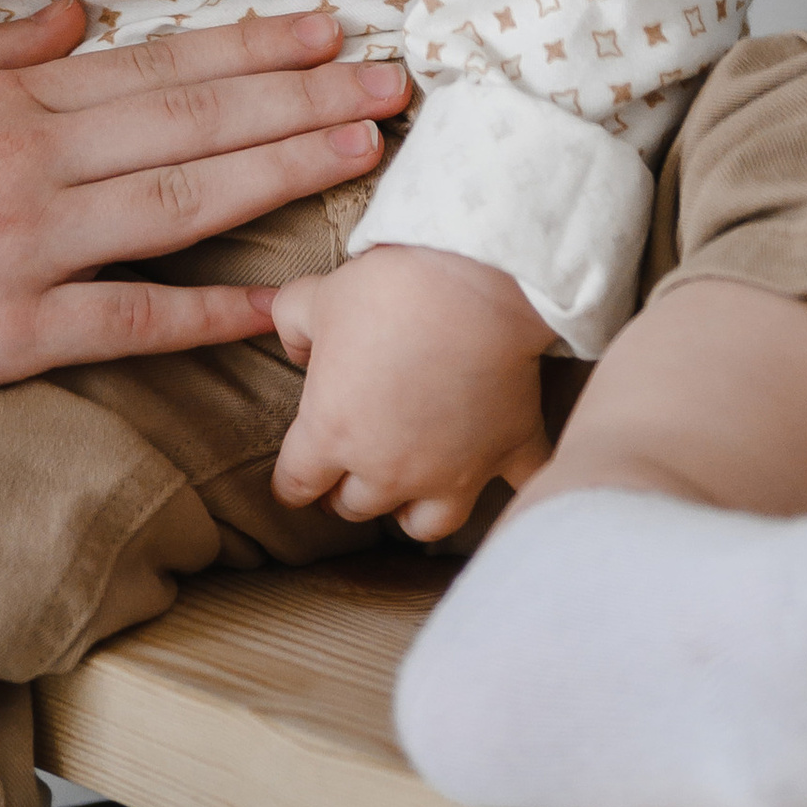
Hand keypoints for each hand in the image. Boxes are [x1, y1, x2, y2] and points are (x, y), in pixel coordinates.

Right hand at [0, 0, 409, 425]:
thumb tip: (82, 14)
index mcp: (4, 104)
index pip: (157, 67)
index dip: (252, 48)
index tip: (328, 32)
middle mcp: (27, 165)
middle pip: (192, 124)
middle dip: (303, 98)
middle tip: (393, 83)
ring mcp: (20, 250)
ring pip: (180, 205)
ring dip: (282, 175)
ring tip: (362, 154)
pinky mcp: (2, 336)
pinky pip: (125, 321)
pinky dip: (204, 315)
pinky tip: (273, 309)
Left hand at [270, 242, 551, 538]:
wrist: (473, 282)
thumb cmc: (387, 290)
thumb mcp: (315, 297)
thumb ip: (290, 325)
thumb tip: (296, 347)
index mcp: (334, 434)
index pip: (296, 484)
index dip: (291, 482)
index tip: (294, 478)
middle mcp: (390, 469)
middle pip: (356, 508)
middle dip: (346, 491)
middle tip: (348, 469)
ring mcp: (453, 472)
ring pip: (423, 524)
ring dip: (410, 510)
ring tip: (408, 487)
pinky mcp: (507, 453)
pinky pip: (516, 492)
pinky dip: (511, 488)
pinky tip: (505, 475)